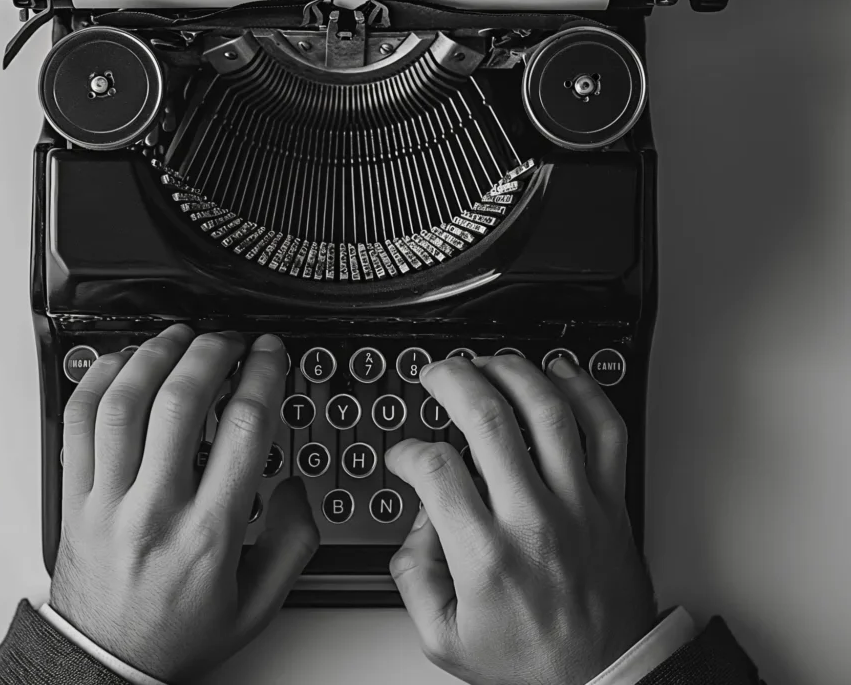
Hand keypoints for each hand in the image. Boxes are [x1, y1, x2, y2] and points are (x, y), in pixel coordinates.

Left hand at [50, 325, 318, 682]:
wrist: (106, 663)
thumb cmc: (178, 633)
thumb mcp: (257, 604)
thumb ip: (293, 543)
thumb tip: (295, 485)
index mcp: (209, 534)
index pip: (242, 429)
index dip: (261, 374)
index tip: (268, 353)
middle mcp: (155, 510)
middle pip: (180, 403)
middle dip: (211, 352)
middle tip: (228, 339)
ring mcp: (107, 501)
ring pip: (124, 404)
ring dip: (155, 356)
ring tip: (179, 338)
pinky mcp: (75, 497)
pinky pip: (78, 423)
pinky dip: (99, 380)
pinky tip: (124, 363)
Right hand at [386, 354, 654, 684]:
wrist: (607, 676)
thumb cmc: (531, 659)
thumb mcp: (445, 638)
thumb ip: (415, 577)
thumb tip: (418, 521)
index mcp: (486, 555)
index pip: (436, 469)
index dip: (408, 450)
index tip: (405, 455)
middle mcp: (534, 520)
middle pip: (489, 420)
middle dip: (453, 380)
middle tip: (437, 373)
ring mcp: (579, 505)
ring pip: (548, 412)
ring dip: (512, 372)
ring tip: (487, 363)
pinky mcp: (612, 501)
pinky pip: (607, 431)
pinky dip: (586, 391)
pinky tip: (559, 373)